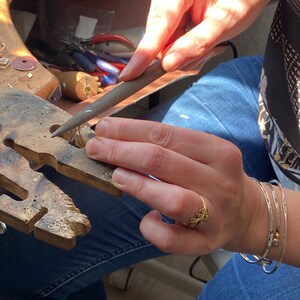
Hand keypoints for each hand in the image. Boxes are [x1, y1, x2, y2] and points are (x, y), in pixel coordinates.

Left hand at [86, 117, 264, 255]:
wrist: (246, 213)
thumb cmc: (215, 177)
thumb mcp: (202, 154)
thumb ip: (168, 146)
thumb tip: (119, 138)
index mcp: (219, 152)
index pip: (166, 134)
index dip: (129, 130)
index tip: (104, 127)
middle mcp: (221, 182)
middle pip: (162, 162)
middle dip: (121, 152)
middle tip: (96, 148)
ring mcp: (215, 216)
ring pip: (172, 199)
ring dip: (137, 185)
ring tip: (116, 176)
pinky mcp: (205, 243)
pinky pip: (172, 239)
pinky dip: (151, 228)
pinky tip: (146, 218)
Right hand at [120, 0, 269, 79]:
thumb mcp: (226, 21)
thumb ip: (197, 43)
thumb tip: (169, 64)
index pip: (157, 27)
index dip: (143, 55)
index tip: (129, 74)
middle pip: (159, 38)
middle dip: (176, 53)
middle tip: (202, 51)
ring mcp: (170, 6)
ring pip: (165, 42)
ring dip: (183, 51)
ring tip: (206, 40)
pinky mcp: (173, 16)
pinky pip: (171, 39)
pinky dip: (184, 47)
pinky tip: (198, 39)